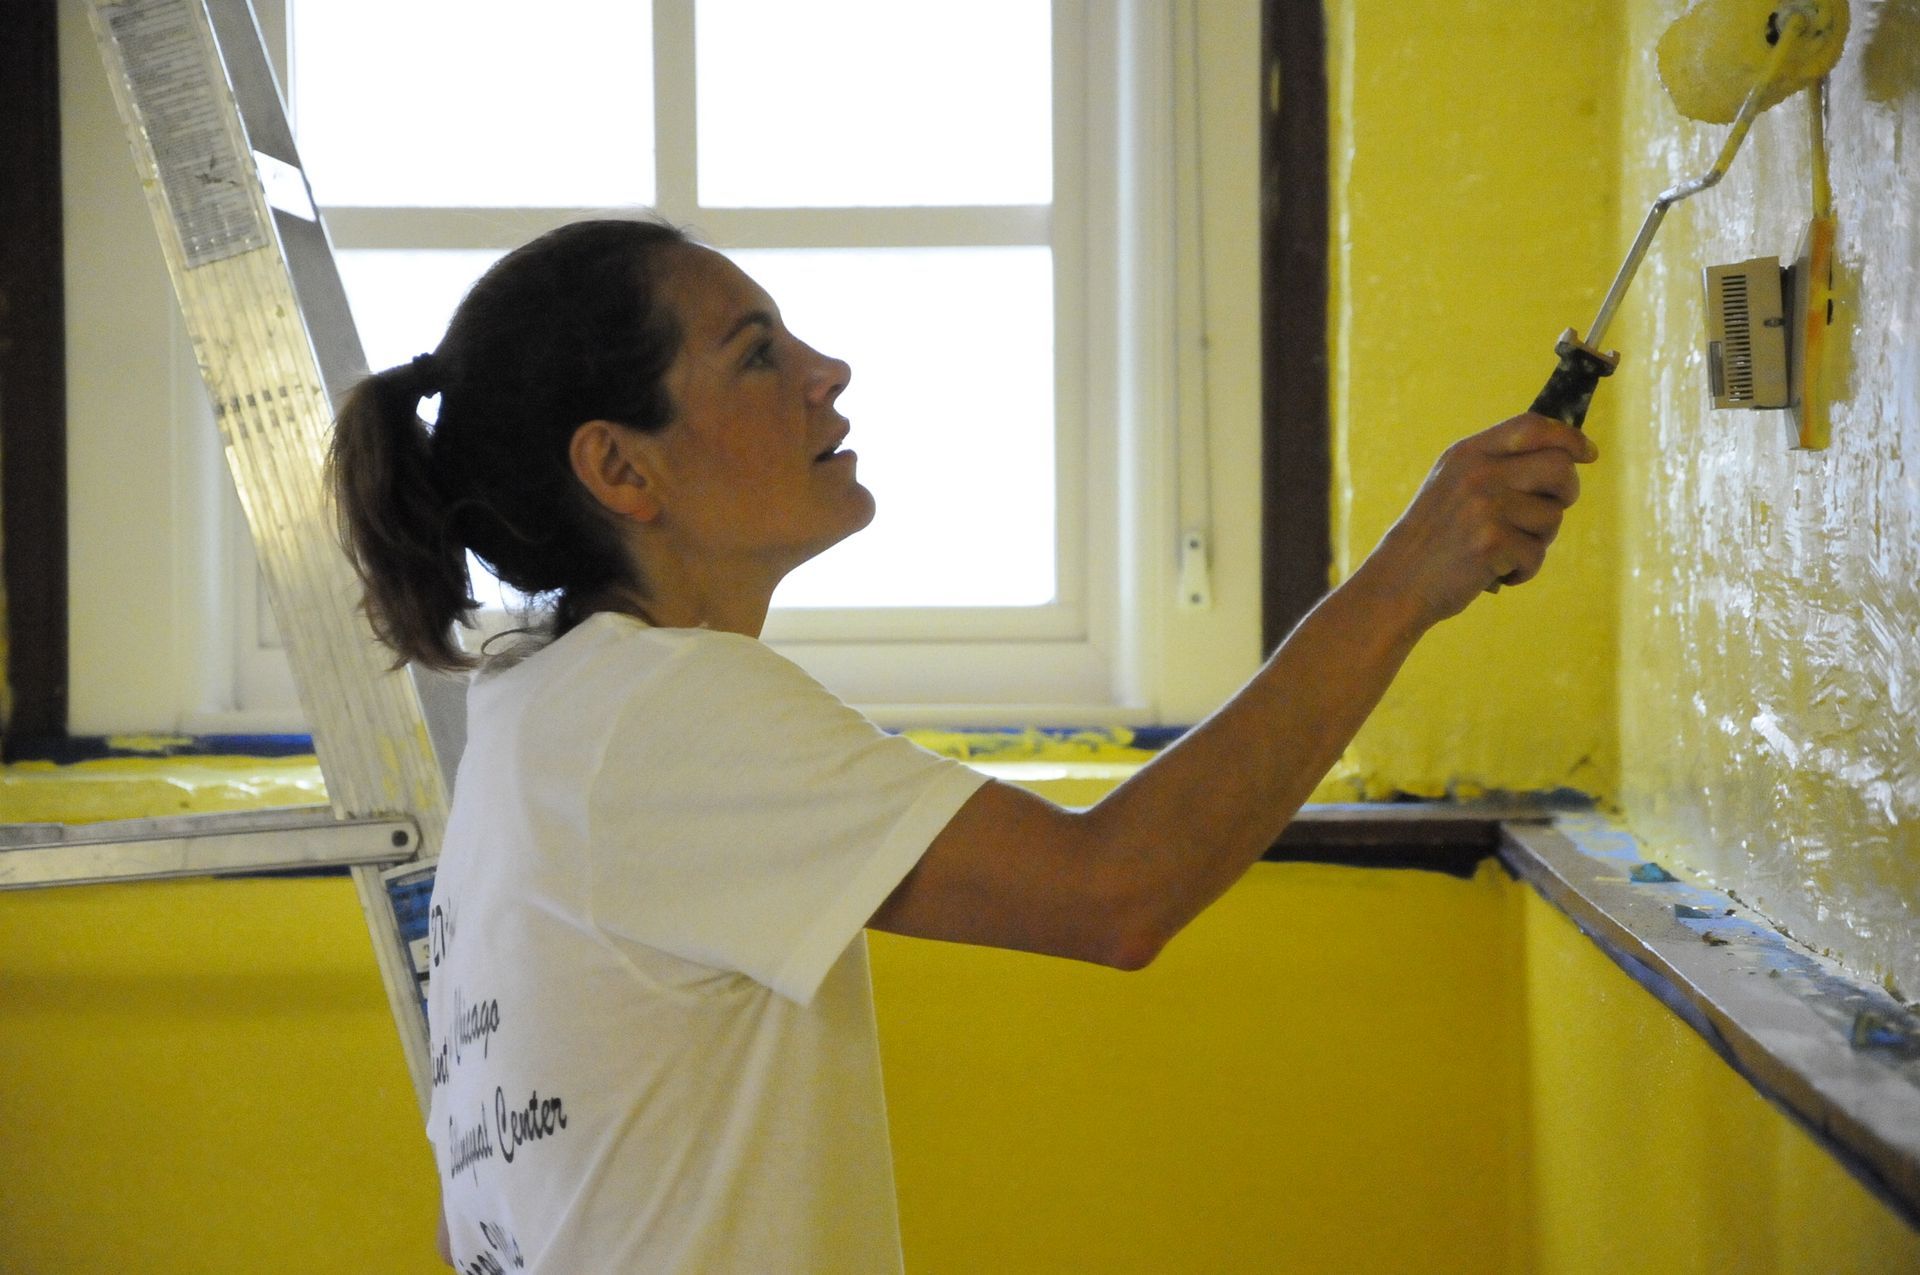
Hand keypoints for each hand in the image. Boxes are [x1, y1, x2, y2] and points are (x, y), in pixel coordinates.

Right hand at [1358, 413, 1597, 628]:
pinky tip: (1494, 573)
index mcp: (1467, 453)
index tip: (1587, 453)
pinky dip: (1523, 571)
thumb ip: (1497, 465)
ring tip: (1502, 550)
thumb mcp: (1454, 484)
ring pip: (1553, 516)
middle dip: (1565, 493)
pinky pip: (1537, 554)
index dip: (1568, 437)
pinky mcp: (1491, 543)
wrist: (1397, 582)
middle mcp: (1477, 473)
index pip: (1533, 426)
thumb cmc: (1434, 538)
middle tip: (1548, 512)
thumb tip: (1566, 456)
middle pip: (1559, 467)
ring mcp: (1484, 507)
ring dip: (1538, 540)